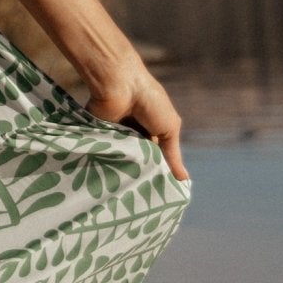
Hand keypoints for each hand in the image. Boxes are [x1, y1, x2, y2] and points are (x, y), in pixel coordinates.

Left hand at [82, 53, 189, 183]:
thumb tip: (184, 180)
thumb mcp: (169, 128)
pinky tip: (106, 179)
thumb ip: (173, 155)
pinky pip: (102, 153)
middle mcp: (132, 134)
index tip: (156, 193)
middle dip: (138, 174)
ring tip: (122, 192)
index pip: (154, 158)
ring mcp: (115, 135)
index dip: (155, 172)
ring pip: (118, 160)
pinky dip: (105, 162)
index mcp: (151, 131)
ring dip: (120, 169)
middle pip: (135, 161)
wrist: (120, 85)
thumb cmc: (150, 103)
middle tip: (139, 196)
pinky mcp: (98, 135)